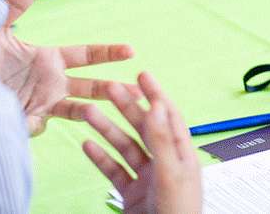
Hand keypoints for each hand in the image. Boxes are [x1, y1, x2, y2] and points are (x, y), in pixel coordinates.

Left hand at [0, 0, 138, 135]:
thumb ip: (14, 7)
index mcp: (48, 60)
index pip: (86, 56)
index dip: (109, 53)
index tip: (131, 50)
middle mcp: (51, 83)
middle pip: (92, 86)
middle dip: (117, 89)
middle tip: (141, 91)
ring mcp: (41, 104)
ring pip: (77, 111)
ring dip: (94, 112)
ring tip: (105, 112)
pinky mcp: (25, 121)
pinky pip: (38, 125)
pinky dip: (36, 122)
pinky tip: (29, 117)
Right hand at [83, 73, 202, 213]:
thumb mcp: (172, 173)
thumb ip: (164, 140)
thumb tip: (158, 105)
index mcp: (183, 154)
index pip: (169, 116)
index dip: (156, 94)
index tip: (142, 74)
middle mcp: (165, 163)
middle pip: (145, 128)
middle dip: (127, 106)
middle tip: (109, 87)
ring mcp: (147, 179)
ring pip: (125, 148)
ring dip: (107, 129)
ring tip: (88, 112)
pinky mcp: (131, 196)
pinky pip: (113, 171)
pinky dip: (99, 157)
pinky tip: (86, 143)